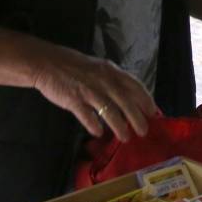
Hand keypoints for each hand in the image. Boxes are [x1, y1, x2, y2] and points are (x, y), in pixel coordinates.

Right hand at [29, 38, 159, 140]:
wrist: (48, 64)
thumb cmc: (76, 67)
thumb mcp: (100, 68)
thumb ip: (113, 81)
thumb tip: (129, 98)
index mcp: (112, 71)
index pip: (135, 86)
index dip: (146, 100)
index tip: (153, 113)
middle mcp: (104, 81)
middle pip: (126, 102)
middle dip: (137, 118)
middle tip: (143, 131)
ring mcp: (89, 91)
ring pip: (110, 111)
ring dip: (119, 126)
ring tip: (125, 137)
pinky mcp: (74, 100)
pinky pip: (87, 116)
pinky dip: (94, 126)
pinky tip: (98, 133)